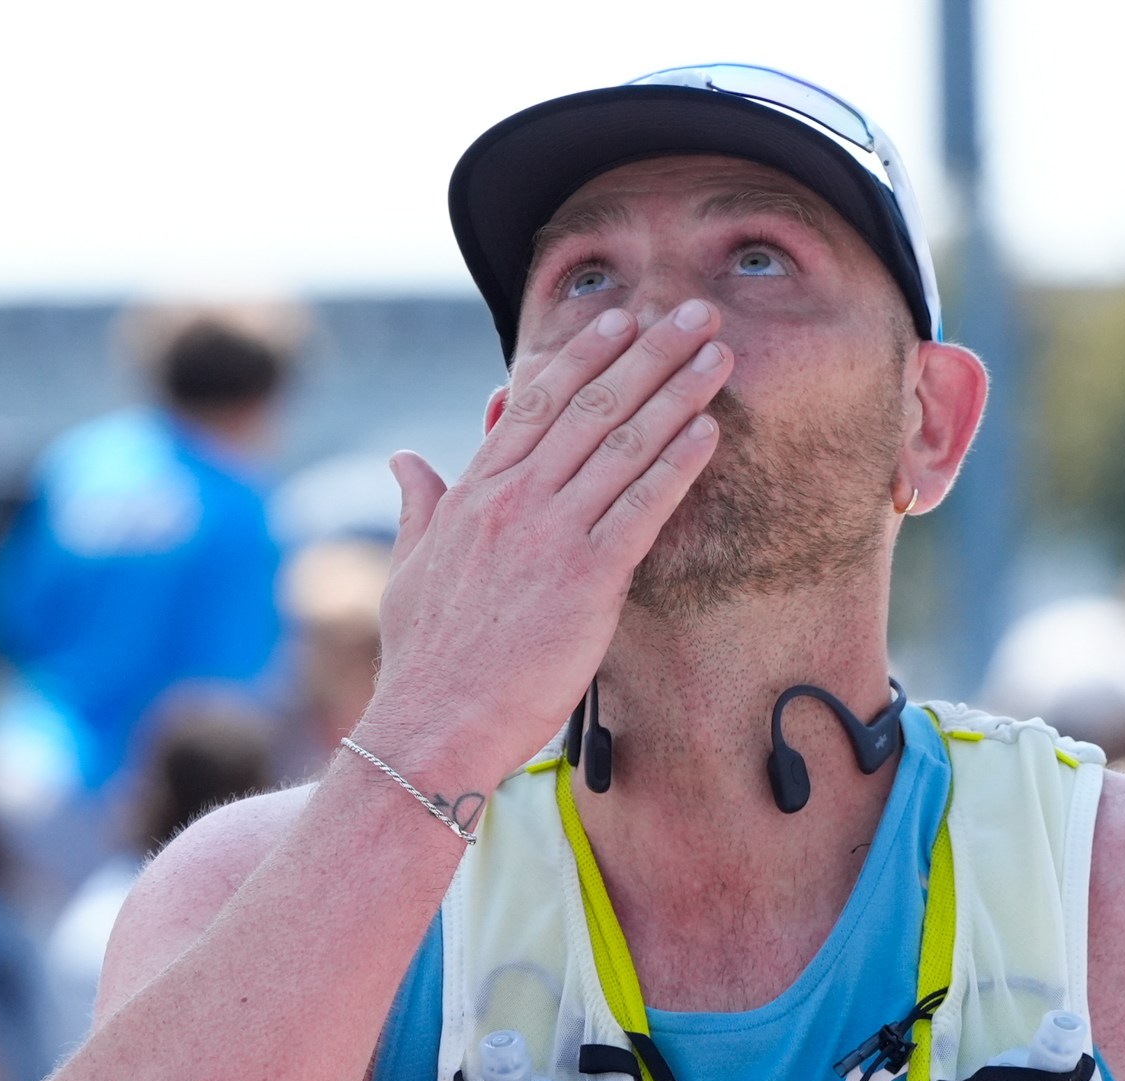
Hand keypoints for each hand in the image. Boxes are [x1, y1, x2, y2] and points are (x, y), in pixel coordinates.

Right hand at [364, 299, 734, 785]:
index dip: (584, 356)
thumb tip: (406, 459)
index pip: (536, 405)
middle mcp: (514, 500)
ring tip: (718, 355)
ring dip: (677, 393)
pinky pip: (642, 507)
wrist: (433, 724)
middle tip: (692, 312)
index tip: (621, 321)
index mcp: (473, 493)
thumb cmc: (425, 660)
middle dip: (648, 353)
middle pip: (591, 407)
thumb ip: (418, 506)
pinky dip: (677, 464)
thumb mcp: (409, 569)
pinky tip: (708, 431)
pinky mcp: (587, 578)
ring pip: (623, 445)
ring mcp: (551, 535)